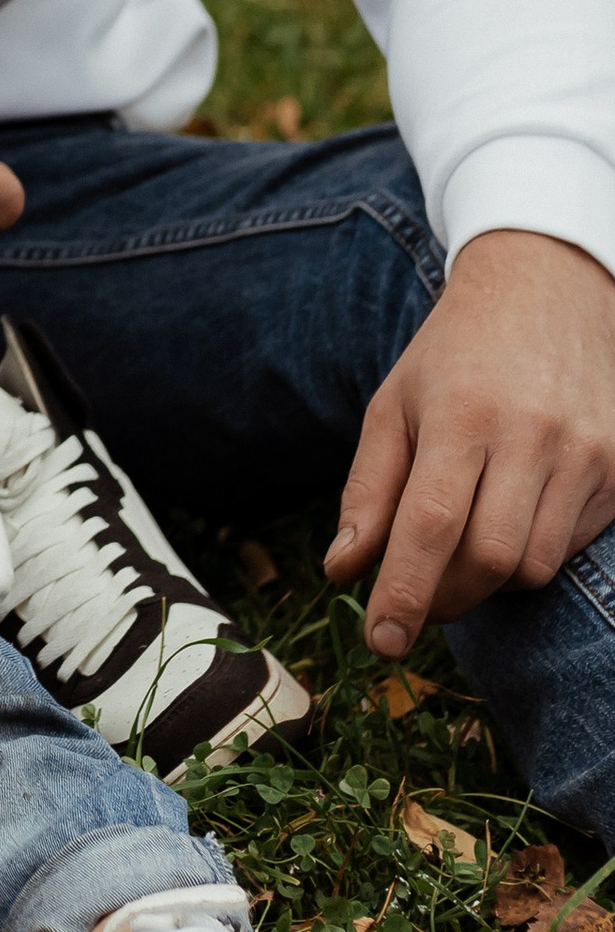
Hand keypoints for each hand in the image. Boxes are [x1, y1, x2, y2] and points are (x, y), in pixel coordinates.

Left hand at [325, 230, 614, 658]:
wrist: (548, 288)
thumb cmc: (455, 354)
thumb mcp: (394, 404)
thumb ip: (370, 490)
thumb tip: (344, 570)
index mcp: (463, 415)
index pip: (430, 527)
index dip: (404, 594)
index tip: (381, 643)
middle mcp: (533, 436)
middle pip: (488, 560)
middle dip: (444, 598)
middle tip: (414, 600)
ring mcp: (586, 454)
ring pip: (534, 565)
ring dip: (487, 582)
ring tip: (458, 553)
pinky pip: (570, 546)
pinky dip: (530, 555)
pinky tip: (507, 519)